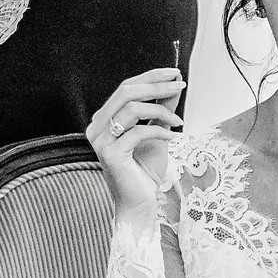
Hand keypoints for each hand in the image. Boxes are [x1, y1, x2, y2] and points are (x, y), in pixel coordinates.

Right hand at [87, 67, 184, 215]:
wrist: (139, 204)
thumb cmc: (145, 170)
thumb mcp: (157, 133)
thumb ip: (161, 109)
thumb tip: (173, 85)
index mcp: (104, 118)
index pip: (126, 87)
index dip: (151, 76)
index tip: (175, 74)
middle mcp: (96, 126)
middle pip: (126, 92)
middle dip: (156, 85)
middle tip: (180, 85)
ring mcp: (100, 140)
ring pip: (132, 108)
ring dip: (162, 111)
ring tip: (179, 122)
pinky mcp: (110, 153)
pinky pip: (139, 132)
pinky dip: (160, 132)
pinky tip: (173, 138)